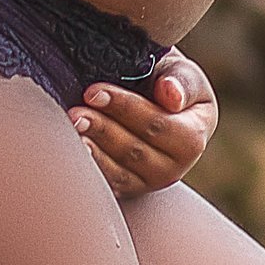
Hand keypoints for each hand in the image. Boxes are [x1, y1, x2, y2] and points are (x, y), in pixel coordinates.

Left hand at [69, 49, 217, 195]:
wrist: (157, 103)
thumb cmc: (169, 84)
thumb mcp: (183, 74)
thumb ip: (181, 81)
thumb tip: (171, 96)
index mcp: (193, 137)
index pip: (157, 124)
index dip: (124, 108)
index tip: (94, 91)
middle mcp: (176, 166)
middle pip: (135, 150)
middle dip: (102, 129)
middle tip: (75, 112)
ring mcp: (151, 181)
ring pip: (120, 171)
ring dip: (92, 149)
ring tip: (71, 127)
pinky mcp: (130, 189)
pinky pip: (109, 183)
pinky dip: (90, 166)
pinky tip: (73, 149)